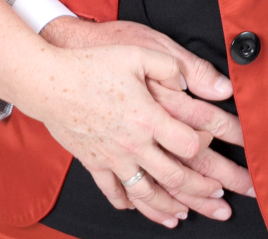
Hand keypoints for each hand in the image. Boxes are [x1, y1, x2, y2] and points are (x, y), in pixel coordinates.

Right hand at [39, 17, 252, 223]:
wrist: (48, 82)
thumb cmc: (92, 65)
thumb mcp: (137, 53)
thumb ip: (170, 66)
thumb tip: (191, 81)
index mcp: (148, 117)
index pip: (188, 145)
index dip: (208, 148)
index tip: (216, 146)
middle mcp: (133, 144)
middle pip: (174, 177)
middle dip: (201, 191)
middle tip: (218, 198)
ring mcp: (113, 158)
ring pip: (146, 194)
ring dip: (167, 208)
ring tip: (183, 215)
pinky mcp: (94, 162)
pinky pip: (113, 191)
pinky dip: (128, 203)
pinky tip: (137, 207)